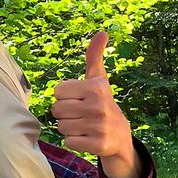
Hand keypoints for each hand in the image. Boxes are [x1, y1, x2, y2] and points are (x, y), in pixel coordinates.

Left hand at [51, 32, 139, 177]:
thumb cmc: (103, 103)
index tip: (79, 99)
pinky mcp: (98, 144)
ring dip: (69, 128)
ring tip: (84, 125)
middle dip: (65, 113)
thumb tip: (102, 32)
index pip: (57, 91)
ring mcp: (99, 126)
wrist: (121, 136)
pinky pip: (69, 142)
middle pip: (56, 109)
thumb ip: (94, 56)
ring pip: (61, 126)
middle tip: (80, 114)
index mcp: (94, 87)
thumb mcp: (99, 79)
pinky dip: (74, 141)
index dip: (65, 97)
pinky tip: (87, 137)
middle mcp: (98, 106)